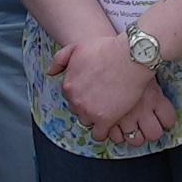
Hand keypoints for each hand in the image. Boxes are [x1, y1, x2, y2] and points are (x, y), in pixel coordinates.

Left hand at [53, 20, 165, 141]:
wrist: (131, 57)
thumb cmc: (106, 49)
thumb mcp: (77, 47)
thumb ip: (60, 59)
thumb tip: (50, 72)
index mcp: (68, 85)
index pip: (70, 96)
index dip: (82, 92)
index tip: (92, 89)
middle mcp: (76, 101)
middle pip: (78, 110)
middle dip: (87, 105)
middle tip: (101, 97)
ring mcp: (90, 112)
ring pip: (87, 122)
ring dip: (95, 117)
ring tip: (107, 108)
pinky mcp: (106, 120)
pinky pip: (99, 135)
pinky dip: (103, 131)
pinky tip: (110, 123)